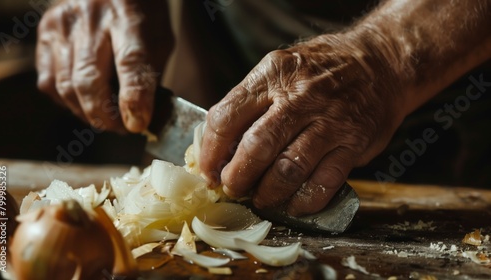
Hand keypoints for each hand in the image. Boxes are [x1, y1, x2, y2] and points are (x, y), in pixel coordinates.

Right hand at [36, 0, 172, 132]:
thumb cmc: (141, 14)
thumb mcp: (160, 38)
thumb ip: (150, 74)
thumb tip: (139, 118)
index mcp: (129, 17)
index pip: (130, 63)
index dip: (133, 99)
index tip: (138, 124)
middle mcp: (91, 18)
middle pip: (90, 81)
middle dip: (106, 117)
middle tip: (122, 129)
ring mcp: (62, 25)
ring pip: (67, 87)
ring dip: (88, 114)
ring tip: (107, 120)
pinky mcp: (45, 33)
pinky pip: (49, 83)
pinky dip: (67, 102)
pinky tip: (84, 103)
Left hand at [200, 32, 407, 215]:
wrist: (380, 63)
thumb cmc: (322, 69)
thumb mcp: (281, 67)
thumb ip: (251, 100)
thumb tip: (219, 144)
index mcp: (272, 75)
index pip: (227, 117)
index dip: (211, 152)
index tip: (209, 170)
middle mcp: (300, 97)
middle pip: (256, 147)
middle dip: (237, 177)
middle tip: (232, 188)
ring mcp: (330, 121)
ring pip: (288, 169)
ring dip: (267, 193)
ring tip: (260, 198)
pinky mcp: (353, 143)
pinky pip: (322, 183)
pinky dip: (302, 201)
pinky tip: (292, 203)